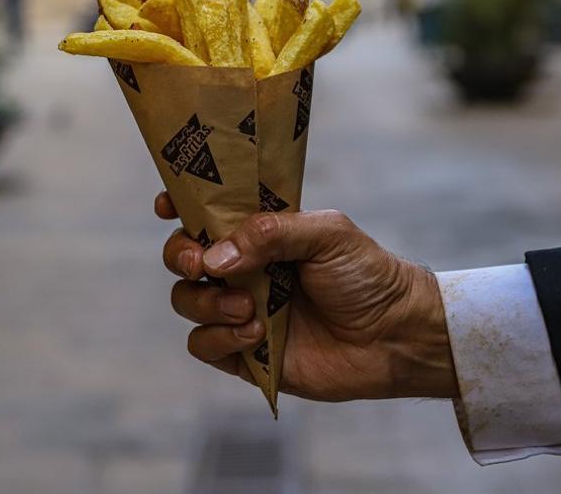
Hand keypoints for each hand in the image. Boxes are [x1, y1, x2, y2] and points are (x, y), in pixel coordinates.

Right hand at [157, 192, 458, 400]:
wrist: (394, 336)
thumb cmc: (366, 275)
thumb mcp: (327, 234)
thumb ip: (271, 232)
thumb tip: (215, 256)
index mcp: (260, 232)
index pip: (206, 213)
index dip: (179, 206)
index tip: (166, 206)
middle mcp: (243, 268)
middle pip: (182, 256)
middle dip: (179, 255)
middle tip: (200, 263)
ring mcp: (240, 310)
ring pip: (186, 300)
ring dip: (206, 302)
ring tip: (248, 307)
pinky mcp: (244, 354)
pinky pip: (202, 345)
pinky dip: (219, 338)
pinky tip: (254, 333)